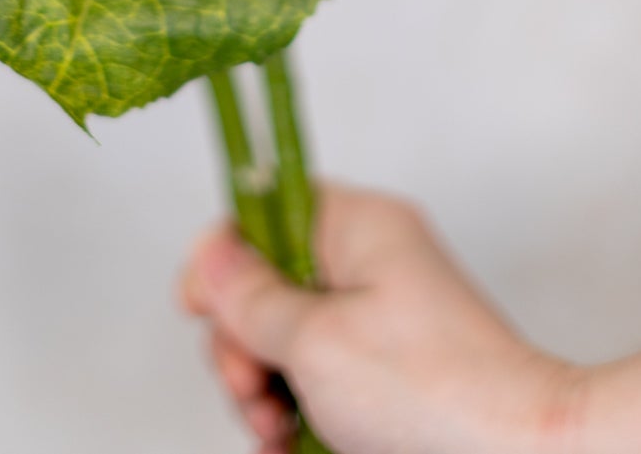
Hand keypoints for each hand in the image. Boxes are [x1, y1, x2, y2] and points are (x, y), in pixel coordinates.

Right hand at [180, 184, 581, 453]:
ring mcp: (380, 323)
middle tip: (255, 391)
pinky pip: (319, 384)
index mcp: (358, 227)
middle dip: (242, 348)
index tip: (203, 314)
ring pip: (286, 345)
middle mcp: (369, 265)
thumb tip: (209, 257)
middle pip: (264, 288)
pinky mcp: (389, 377)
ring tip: (279, 434)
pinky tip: (294, 447)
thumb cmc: (437, 393)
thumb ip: (250, 299)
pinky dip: (299, 417)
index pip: (260, 211)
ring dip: (265, 393)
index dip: (221, 263)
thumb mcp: (315, 341)